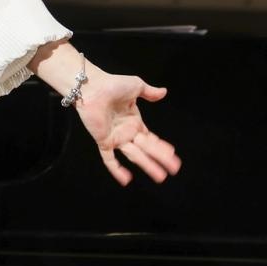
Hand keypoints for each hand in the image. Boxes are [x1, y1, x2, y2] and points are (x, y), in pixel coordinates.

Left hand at [73, 69, 179, 185]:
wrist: (92, 87)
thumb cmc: (112, 84)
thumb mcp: (136, 86)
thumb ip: (150, 92)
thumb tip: (164, 92)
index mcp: (134, 121)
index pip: (151, 138)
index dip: (161, 147)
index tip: (173, 155)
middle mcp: (127, 132)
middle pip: (147, 149)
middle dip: (160, 159)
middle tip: (174, 169)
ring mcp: (116, 138)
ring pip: (134, 155)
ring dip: (147, 165)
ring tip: (160, 176)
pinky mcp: (104, 141)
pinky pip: (110, 159)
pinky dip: (116, 169)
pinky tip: (126, 180)